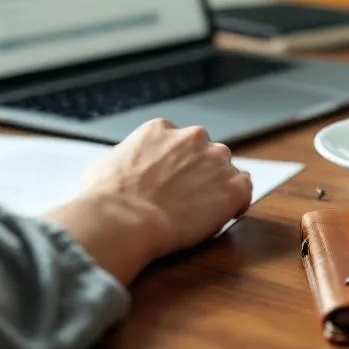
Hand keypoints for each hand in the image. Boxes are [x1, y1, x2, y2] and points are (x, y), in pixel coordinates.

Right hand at [45, 119, 251, 283]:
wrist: (124, 220)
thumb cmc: (107, 197)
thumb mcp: (103, 164)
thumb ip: (122, 159)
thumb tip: (118, 167)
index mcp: (161, 129)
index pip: (178, 142)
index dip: (176, 164)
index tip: (171, 182)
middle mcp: (193, 137)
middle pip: (205, 152)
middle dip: (198, 172)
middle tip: (185, 198)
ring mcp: (216, 161)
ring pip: (227, 170)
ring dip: (218, 186)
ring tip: (202, 211)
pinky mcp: (232, 187)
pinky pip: (245, 190)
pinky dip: (238, 203)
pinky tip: (225, 215)